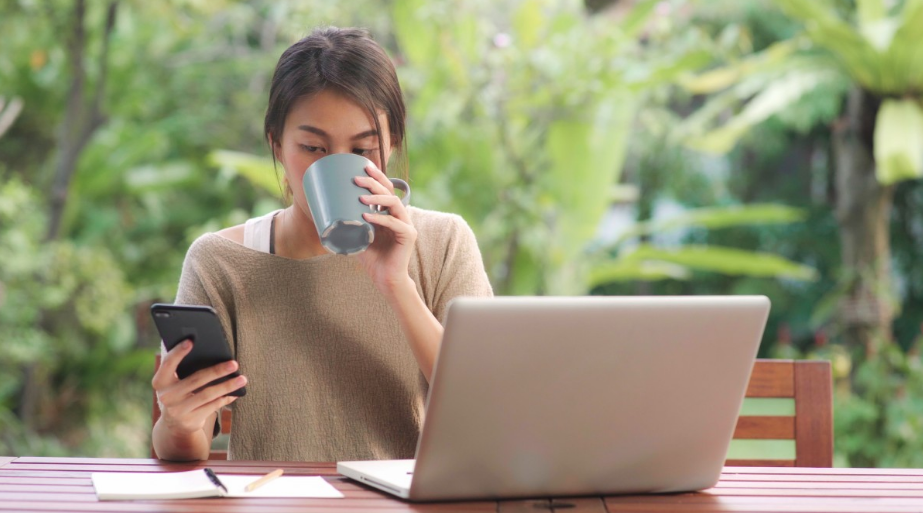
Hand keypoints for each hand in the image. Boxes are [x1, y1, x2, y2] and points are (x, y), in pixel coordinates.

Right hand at [152, 339, 246, 435]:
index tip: (191, 340)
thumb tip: (210, 350)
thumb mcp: (174, 383)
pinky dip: (226, 398)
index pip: (168, 363)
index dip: (178, 352)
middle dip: (217, 371)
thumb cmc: (179, 393)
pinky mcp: (190, 421)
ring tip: (242, 379)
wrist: (174, 425)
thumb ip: (183, 368)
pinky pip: (212, 406)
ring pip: (207, 394)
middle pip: (195, 380)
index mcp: (160, 382)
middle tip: (234, 363)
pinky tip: (236, 392)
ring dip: (227, 386)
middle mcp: (166, 396)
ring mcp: (178, 410)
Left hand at [354, 163, 417, 292]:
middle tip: (357, 179)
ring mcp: (406, 225)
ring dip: (377, 198)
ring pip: (394, 203)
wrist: (385, 279)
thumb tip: (323, 214)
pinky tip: (366, 216)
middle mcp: (400, 216)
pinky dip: (379, 219)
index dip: (377, 176)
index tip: (363, 166)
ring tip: (360, 196)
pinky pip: (394, 223)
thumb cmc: (372, 259)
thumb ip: (349, 224)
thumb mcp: (357, 237)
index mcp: (390, 214)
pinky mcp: (408, 236)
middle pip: (390, 192)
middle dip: (374, 182)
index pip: (386, 189)